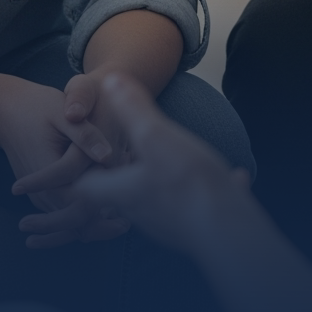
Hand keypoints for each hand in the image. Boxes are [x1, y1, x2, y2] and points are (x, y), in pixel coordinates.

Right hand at [0, 79, 125, 249]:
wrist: (3, 112)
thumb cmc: (34, 107)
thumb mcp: (62, 113)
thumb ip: (85, 135)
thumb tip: (108, 155)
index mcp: (50, 174)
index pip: (82, 205)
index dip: (107, 207)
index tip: (125, 212)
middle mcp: (43, 192)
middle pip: (76, 222)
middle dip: (101, 226)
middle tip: (125, 225)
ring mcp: (40, 196)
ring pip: (68, 224)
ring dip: (91, 226)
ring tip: (119, 222)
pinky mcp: (41, 195)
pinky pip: (61, 216)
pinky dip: (79, 220)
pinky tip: (102, 212)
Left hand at [67, 75, 257, 260]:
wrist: (230, 232)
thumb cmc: (186, 184)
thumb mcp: (155, 135)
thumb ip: (132, 108)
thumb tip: (110, 80)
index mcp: (122, 191)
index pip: (84, 185)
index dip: (80, 170)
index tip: (84, 155)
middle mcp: (141, 213)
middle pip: (120, 196)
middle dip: (126, 173)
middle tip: (132, 153)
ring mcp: (169, 225)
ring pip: (160, 201)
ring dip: (165, 182)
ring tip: (178, 162)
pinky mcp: (197, 230)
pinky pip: (196, 206)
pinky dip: (203, 191)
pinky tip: (231, 177)